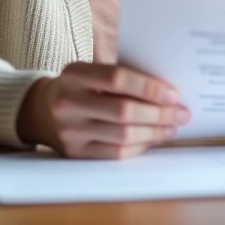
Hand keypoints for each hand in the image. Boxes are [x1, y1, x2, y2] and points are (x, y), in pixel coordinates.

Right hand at [16, 62, 189, 158]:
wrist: (42, 110)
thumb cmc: (80, 86)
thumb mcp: (91, 71)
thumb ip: (122, 75)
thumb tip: (167, 89)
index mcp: (74, 74)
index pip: (116, 78)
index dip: (148, 87)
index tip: (172, 93)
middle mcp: (67, 103)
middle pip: (123, 111)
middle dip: (159, 113)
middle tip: (182, 113)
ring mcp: (69, 131)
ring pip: (122, 135)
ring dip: (154, 132)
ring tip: (173, 126)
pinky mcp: (75, 153)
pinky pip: (116, 152)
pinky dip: (140, 146)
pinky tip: (153, 138)